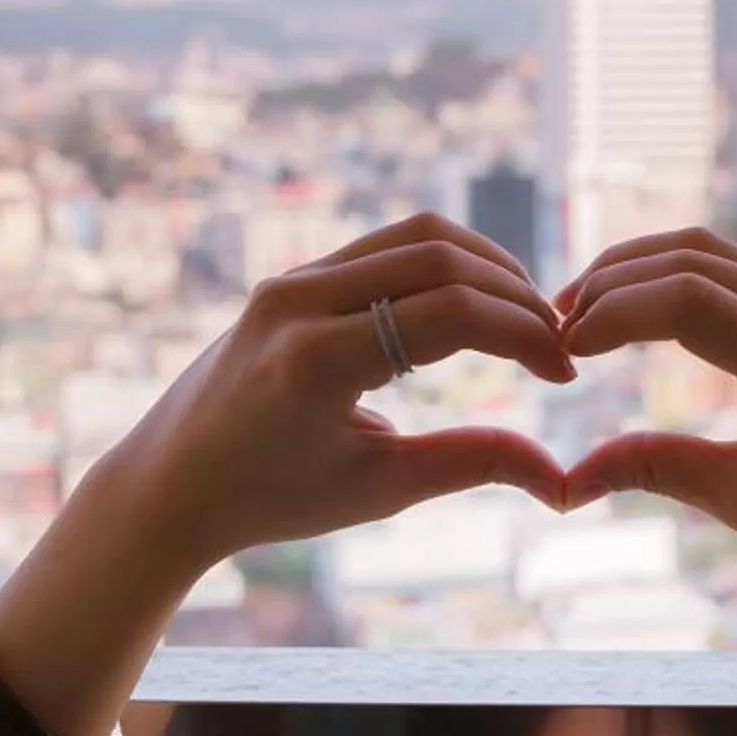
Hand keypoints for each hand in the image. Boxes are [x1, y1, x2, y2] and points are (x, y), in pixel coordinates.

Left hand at [98, 213, 572, 575]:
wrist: (172, 482)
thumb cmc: (272, 499)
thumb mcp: (378, 490)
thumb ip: (471, 465)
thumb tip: (560, 478)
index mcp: (318, 360)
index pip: (451, 314)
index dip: (523, 335)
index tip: (563, 372)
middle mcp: (300, 301)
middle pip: (441, 258)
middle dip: (514, 296)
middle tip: (556, 343)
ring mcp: (293, 279)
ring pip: (415, 236)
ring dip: (484, 268)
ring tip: (526, 319)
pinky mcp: (295, 275)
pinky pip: (384, 247)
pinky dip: (442, 265)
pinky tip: (476, 306)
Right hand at [555, 228, 736, 585]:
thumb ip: (659, 472)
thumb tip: (568, 482)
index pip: (689, 301)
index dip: (614, 312)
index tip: (564, 347)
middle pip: (693, 260)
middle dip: (614, 283)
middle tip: (556, 325)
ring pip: (713, 253)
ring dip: (641, 270)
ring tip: (584, 311)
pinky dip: (678, 278)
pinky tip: (638, 310)